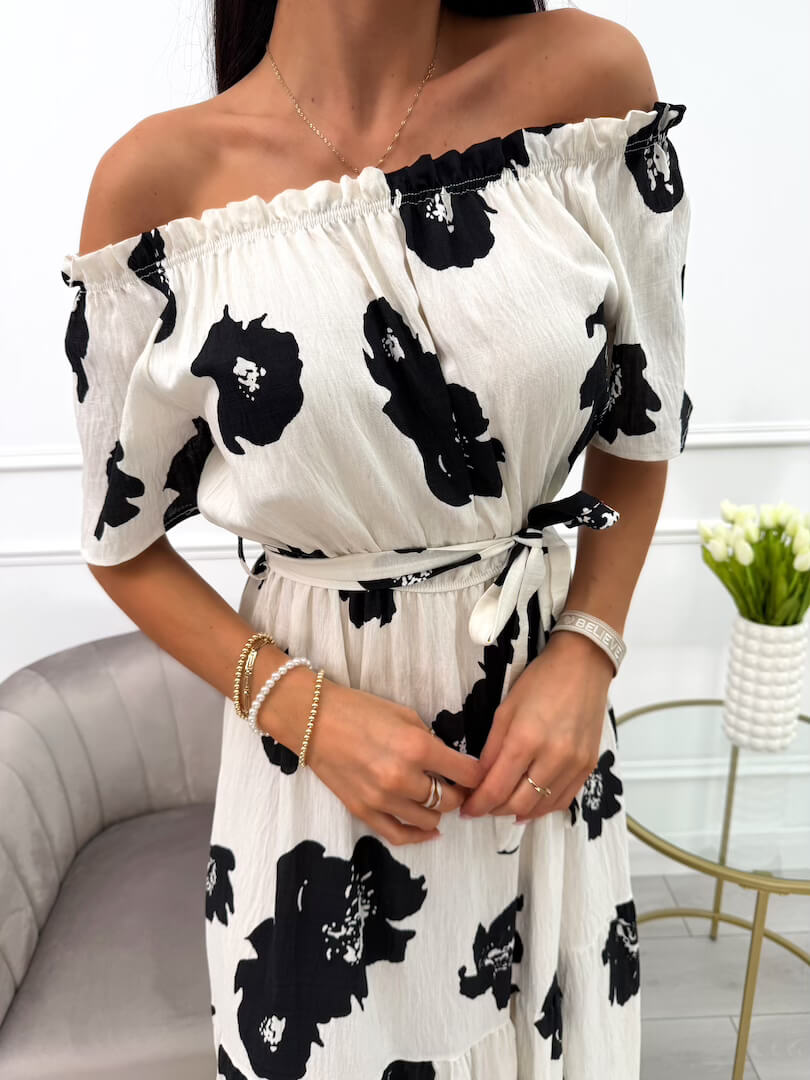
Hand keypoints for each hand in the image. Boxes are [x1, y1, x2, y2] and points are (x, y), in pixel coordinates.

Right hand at [261, 671, 485, 845]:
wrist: (314, 719)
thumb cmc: (360, 709)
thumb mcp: (405, 714)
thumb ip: (430, 741)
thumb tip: (449, 762)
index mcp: (417, 747)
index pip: (466, 773)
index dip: (477, 774)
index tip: (478, 774)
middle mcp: (403, 777)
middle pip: (450, 800)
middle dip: (459, 793)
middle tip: (458, 785)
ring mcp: (382, 798)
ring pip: (429, 819)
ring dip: (438, 810)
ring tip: (436, 797)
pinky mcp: (364, 811)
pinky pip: (399, 835)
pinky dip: (419, 835)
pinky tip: (430, 830)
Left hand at [458, 631, 613, 821]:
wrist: (583, 666)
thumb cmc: (540, 681)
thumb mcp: (505, 710)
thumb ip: (492, 749)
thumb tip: (479, 780)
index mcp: (525, 740)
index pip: (496, 788)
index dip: (478, 805)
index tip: (466, 809)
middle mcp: (553, 757)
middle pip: (519, 804)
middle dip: (495, 810)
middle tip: (481, 807)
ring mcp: (575, 765)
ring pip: (542, 807)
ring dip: (519, 811)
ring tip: (503, 806)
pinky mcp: (589, 766)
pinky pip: (564, 799)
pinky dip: (544, 807)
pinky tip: (530, 803)